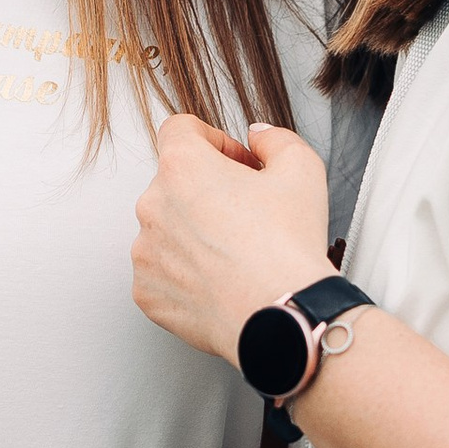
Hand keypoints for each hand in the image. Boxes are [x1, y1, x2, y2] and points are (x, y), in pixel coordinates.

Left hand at [133, 113, 333, 367]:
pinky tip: (220, 279)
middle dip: (207, 190)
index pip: (180, 131)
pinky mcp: (147, 292)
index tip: (235, 161)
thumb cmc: (288, 248)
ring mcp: (145, 252)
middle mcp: (152, 206)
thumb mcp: (302, 168)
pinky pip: (162, 272)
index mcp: (182, 167)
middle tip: (246, 211)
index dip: (214, 140)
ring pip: (166, 229)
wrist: (283, 316)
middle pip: (173, 182)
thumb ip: (275, 139)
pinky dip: (185, 273)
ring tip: (235, 252)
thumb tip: (258, 137)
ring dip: (193, 232)